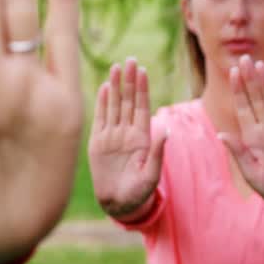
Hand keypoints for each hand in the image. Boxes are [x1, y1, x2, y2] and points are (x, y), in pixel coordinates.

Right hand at [88, 58, 167, 218]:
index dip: (142, 89)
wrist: (119, 204)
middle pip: (128, 101)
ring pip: (114, 106)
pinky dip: (102, 104)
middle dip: (129, 80)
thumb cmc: (139, 193)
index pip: (141, 107)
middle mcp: (127, 133)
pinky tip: (104, 88)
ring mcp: (111, 137)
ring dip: (116, 86)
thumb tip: (164, 127)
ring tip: (116, 67)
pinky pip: (100, 119)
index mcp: (142, 138)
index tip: (143, 71)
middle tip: (130, 60)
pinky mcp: (98, 143)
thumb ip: (157, 151)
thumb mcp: (151, 174)